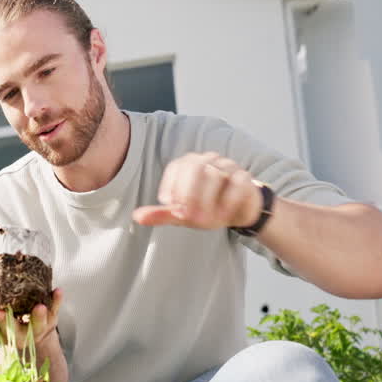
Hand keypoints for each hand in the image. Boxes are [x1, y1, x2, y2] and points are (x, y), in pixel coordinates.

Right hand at [0, 288, 63, 366]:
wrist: (37, 338)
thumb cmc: (11, 325)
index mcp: (3, 335)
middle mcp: (19, 335)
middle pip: (12, 330)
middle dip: (6, 321)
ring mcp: (36, 329)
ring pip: (37, 325)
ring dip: (38, 316)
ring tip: (39, 307)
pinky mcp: (50, 321)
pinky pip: (55, 311)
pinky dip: (56, 301)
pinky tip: (57, 290)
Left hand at [132, 152, 262, 229]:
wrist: (238, 213)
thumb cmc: (207, 209)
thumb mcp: (182, 214)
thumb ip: (161, 214)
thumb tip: (136, 217)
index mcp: (190, 165)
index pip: (177, 167)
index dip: (172, 185)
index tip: (171, 206)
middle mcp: (208, 161)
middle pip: (195, 166)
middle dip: (188, 193)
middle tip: (186, 216)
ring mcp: (228, 167)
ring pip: (215, 174)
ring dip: (207, 200)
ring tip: (204, 220)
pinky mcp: (245, 178)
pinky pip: (238, 183)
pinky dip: (228, 201)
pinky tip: (223, 216)